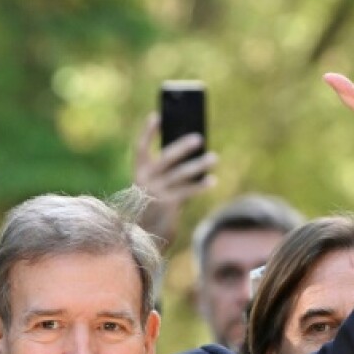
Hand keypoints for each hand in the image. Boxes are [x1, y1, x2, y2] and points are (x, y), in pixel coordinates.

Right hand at [133, 112, 216, 249]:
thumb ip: (170, 173)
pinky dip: (200, 185)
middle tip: (199, 137)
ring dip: (199, 165)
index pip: (141, 148)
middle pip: (166, 158)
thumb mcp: (157, 188)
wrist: (145, 238)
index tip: (158, 116)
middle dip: (182, 147)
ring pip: (181, 174)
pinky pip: (187, 191)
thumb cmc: (154, 208)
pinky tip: (212, 180)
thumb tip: (196, 157)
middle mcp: (145, 181)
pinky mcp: (167, 205)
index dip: (148, 132)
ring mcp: (156, 193)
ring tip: (214, 157)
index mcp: (139, 173)